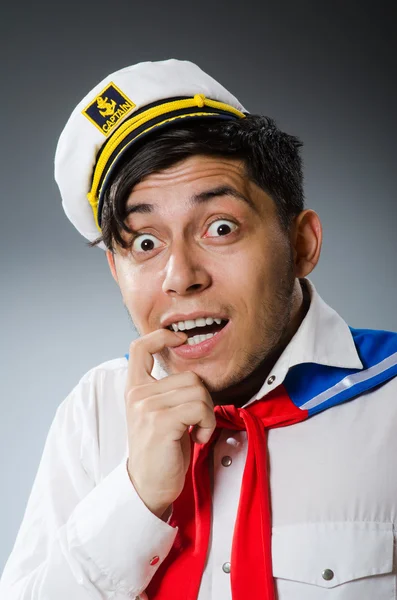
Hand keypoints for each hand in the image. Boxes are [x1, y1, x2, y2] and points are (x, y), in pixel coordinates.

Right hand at [125, 329, 215, 517]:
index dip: (161, 336)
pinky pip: (200, 408)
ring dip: (207, 414)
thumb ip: (167, 390)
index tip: (180, 338)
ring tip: (196, 431)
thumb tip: (194, 375)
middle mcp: (138, 394)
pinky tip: (198, 438)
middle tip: (197, 422)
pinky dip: (207, 424)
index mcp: (135, 389)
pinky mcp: (161, 421)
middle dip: (204, 400)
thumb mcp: (157, 413)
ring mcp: (147, 407)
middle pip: (190, 375)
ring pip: (199, 391)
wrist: (148, 486)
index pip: (140, 347)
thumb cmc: (160, 451)